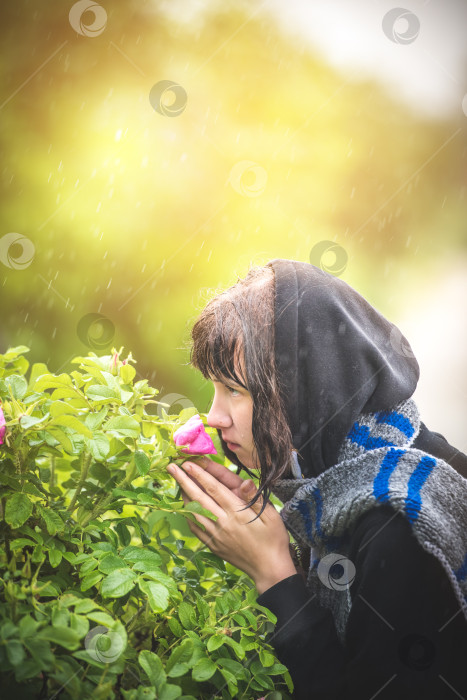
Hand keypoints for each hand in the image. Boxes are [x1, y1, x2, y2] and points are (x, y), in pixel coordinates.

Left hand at [167, 460, 296, 593]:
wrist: (269, 569)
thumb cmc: (273, 539)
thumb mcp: (272, 516)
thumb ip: (256, 498)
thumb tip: (245, 482)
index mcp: (236, 513)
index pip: (214, 489)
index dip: (200, 474)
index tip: (188, 463)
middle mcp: (223, 523)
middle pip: (199, 498)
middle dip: (184, 480)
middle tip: (171, 467)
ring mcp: (216, 535)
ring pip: (194, 512)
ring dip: (183, 496)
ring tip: (177, 482)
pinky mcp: (213, 545)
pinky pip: (196, 528)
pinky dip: (188, 515)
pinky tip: (185, 507)